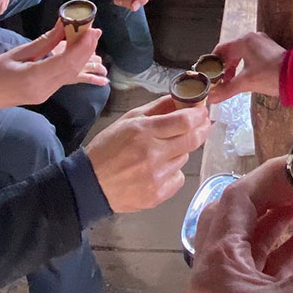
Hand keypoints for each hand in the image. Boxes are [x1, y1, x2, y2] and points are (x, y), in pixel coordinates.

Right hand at [0, 22, 107, 109]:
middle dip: (87, 50)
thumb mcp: (16, 53)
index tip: (92, 31)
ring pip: (71, 75)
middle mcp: (43, 89)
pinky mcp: (45, 93)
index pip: (65, 63)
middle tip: (96, 31)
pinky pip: (65, 80)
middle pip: (72, 69)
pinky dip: (77, 69)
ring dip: (84, 59)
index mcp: (33, 78)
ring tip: (94, 43)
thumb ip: (43, 42)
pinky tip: (94, 70)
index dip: (82, 47)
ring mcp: (46, 94)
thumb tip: (63, 26)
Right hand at [86, 96, 210, 213]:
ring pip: (184, 158)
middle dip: (202, 129)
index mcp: (144, 132)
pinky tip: (158, 170)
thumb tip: (181, 98)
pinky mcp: (157, 195)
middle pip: (192, 140)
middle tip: (203, 124)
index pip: (183, 121)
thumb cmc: (108, 148)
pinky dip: (173, 172)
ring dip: (180, 151)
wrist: (90, 183)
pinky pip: (178, 178)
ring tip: (163, 151)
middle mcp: (152, 154)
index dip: (198, 114)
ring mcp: (156, 176)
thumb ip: (157, 109)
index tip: (202, 111)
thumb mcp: (128, 120)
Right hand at [206, 31, 285, 103]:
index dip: (212, 63)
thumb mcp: (246, 82)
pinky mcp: (270, 49)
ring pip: (241, 53)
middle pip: (230, 51)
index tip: (209, 75)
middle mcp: (252, 38)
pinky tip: (244, 76)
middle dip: (224, 67)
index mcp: (244, 41)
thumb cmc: (270, 75)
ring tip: (231, 81)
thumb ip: (226, 89)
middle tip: (220, 81)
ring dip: (234, 67)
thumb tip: (210, 98)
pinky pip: (251, 55)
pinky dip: (244, 64)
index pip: (220, 49)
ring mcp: (262, 42)